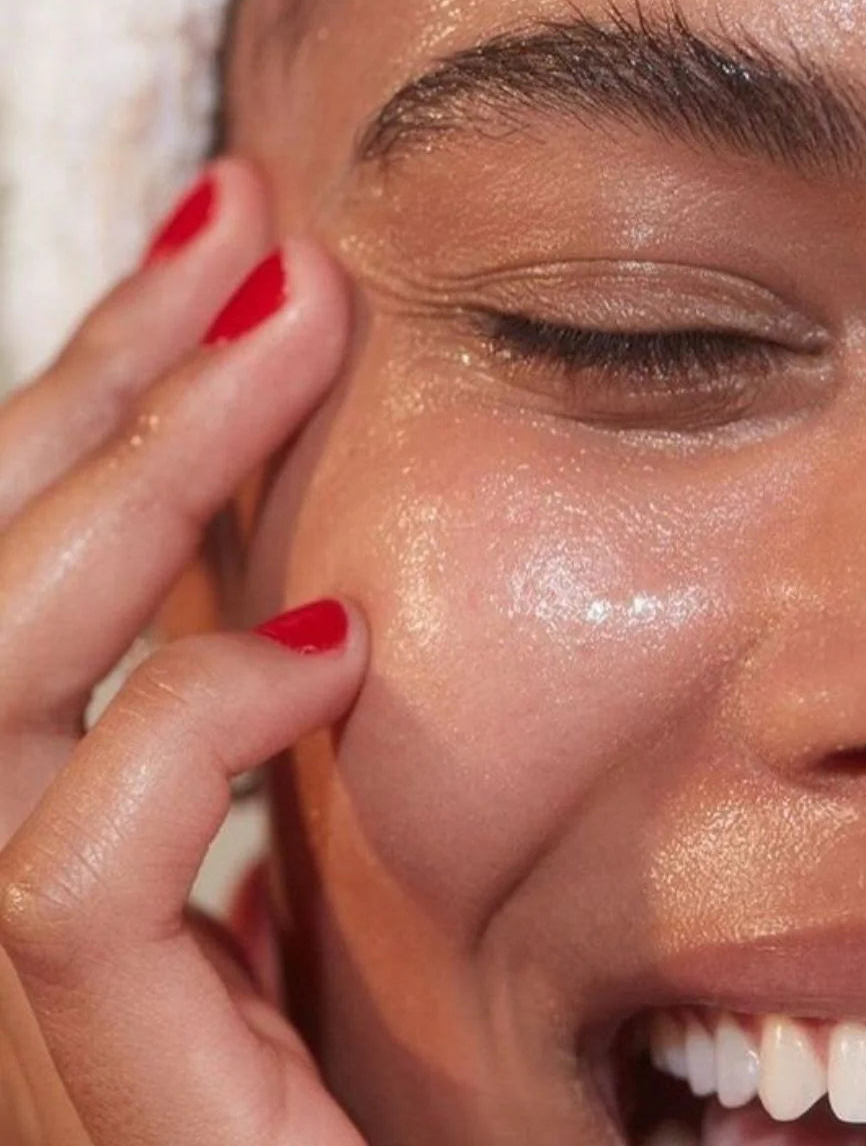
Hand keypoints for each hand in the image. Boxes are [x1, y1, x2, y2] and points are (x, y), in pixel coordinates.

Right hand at [0, 160, 368, 1144]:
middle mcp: (11, 886)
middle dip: (115, 378)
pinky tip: (333, 643)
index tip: (223, 241)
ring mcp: (30, 1003)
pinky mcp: (110, 1098)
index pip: (37, 571)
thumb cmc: (411, 1077)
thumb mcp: (330, 849)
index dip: (103, 393)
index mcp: (63, 820)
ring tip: (293, 325)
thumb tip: (300, 600)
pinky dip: (189, 729)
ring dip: (145, 478)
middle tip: (252, 222)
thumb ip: (265, 745)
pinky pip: (70, 881)